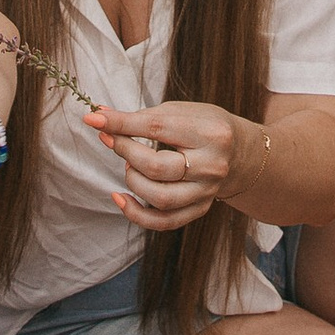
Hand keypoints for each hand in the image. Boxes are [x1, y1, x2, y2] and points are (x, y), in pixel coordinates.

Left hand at [89, 99, 244, 233]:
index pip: (157, 128)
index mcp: (210, 133)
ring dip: (132, 180)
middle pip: (156, 167)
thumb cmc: (205, 126)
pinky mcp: (200, 209)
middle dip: (125, 151)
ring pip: (159, 198)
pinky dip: (136, 214)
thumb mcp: (180, 112)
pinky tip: (121, 198)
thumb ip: (142, 117)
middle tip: (111, 140)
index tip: (93, 119)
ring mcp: (207, 191)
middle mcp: (212, 165)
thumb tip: (98, 117)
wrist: (240, 153)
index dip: (121, 124)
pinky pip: (164, 222)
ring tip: (128, 166)